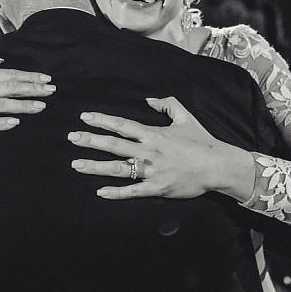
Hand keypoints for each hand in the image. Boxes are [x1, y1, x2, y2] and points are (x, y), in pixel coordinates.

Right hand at [0, 50, 54, 139]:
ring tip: (41, 106)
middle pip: (10, 89)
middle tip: (52, 91)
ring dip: (23, 106)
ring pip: (1, 106)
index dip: (29, 77)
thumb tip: (0, 59)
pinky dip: (0, 123)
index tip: (47, 78)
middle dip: (33, 89)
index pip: (8, 74)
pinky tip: (15, 122)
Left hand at [68, 96, 253, 201]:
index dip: (102, 120)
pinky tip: (100, 191)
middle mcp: (149, 151)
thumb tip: (149, 99)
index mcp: (154, 134)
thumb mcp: (185, 117)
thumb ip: (167, 105)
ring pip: (119, 168)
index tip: (84, 117)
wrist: (218, 166)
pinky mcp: (158, 188)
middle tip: (72, 138)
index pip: (123, 125)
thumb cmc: (202, 142)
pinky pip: (133, 191)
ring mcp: (152, 171)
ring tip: (76, 164)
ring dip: (96, 166)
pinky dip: (117, 192)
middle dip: (91, 141)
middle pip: (114, 145)